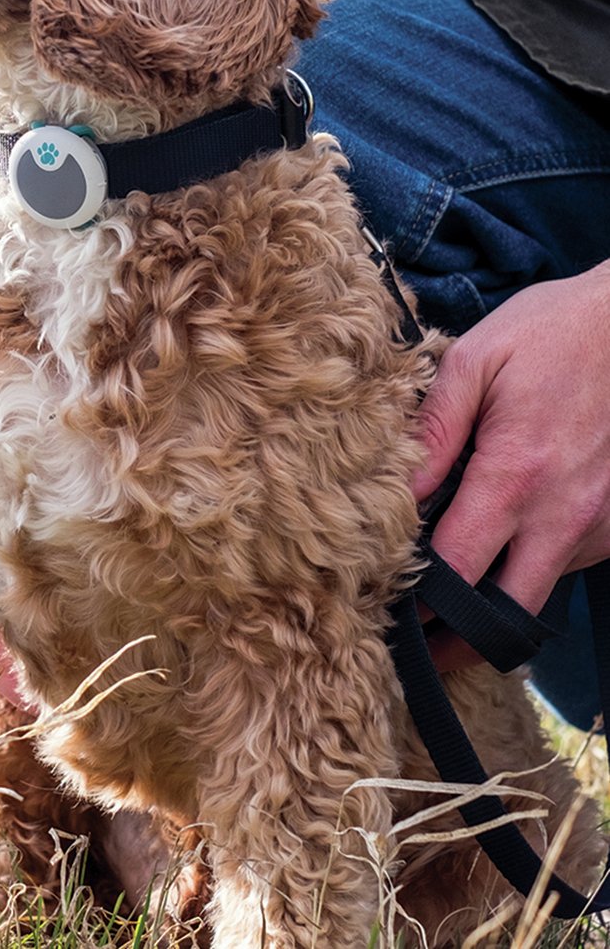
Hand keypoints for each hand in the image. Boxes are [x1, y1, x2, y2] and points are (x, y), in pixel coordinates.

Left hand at [412, 259, 609, 670]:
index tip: (384, 615)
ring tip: (447, 587)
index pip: (457, 570)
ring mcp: (599, 525)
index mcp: (515, 475)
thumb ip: (433, 429)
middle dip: (459, 636)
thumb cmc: (553, 332)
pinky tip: (503, 536)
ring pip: (539, 589)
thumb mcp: (476, 360)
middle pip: (507, 613)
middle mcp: (564, 515)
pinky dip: (532, 560)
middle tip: (416, 641)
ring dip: (497, 594)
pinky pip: (566, 561)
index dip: (418, 604)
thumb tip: (397, 489)